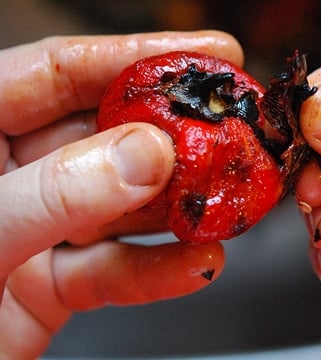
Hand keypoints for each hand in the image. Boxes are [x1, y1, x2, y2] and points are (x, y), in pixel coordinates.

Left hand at [0, 31, 240, 358]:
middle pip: (104, 137)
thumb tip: (144, 155)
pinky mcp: (52, 287)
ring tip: (226, 200)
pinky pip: (118, 271)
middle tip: (228, 129)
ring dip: (179, 208)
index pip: (56, 72)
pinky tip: (199, 263)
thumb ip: (53, 193)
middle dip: (173, 137)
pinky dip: (162, 270)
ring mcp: (33, 232)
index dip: (133, 57)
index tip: (202, 55)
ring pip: (122, 207)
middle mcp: (6, 178)